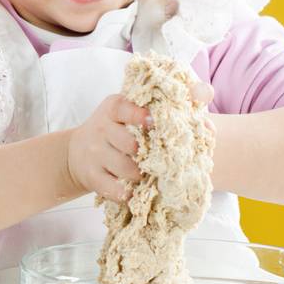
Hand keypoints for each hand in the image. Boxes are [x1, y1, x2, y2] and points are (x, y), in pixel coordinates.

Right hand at [65, 80, 213, 202]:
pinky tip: (131, 190)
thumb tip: (206, 91)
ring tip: (146, 174)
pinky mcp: (90, 175)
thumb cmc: (117, 129)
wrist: (78, 153)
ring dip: (141, 175)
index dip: (140, 116)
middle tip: (158, 158)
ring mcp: (94, 153)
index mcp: (113, 108)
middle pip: (130, 144)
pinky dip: (126, 192)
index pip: (124, 108)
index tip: (155, 122)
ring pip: (126, 169)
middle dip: (147, 154)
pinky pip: (113, 188)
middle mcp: (100, 128)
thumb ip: (167, 102)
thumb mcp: (131, 109)